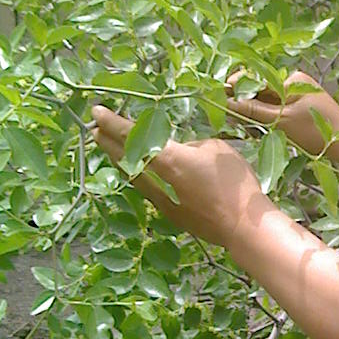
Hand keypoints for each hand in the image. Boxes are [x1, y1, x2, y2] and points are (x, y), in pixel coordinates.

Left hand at [90, 105, 269, 250]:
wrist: (243, 227)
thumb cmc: (235, 184)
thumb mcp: (216, 150)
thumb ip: (192, 147)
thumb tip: (182, 152)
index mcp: (169, 159)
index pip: (132, 137)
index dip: (112, 122)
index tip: (96, 111)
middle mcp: (158, 180)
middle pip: (124, 158)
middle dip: (108, 142)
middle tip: (95, 130)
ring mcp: (162, 200)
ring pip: (133, 176)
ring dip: (120, 161)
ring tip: (112, 150)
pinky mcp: (171, 214)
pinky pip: (147, 189)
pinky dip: (138, 176)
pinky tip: (140, 173)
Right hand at [224, 69, 338, 158]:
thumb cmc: (318, 133)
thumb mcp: (281, 122)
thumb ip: (253, 110)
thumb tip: (225, 101)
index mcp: (292, 79)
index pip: (256, 79)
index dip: (235, 87)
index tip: (218, 96)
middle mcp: (295, 83)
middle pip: (260, 89)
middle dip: (245, 102)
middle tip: (228, 115)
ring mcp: (299, 96)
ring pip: (267, 101)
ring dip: (255, 113)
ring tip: (245, 127)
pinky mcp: (302, 109)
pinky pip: (277, 109)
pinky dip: (267, 119)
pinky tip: (259, 130)